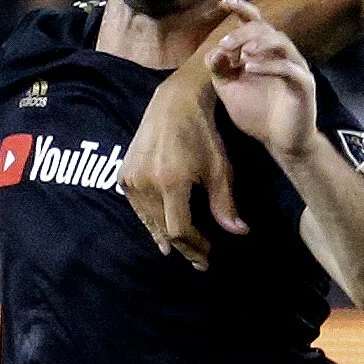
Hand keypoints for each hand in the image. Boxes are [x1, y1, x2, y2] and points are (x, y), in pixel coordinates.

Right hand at [122, 38, 244, 270]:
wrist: (174, 102)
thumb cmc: (203, 133)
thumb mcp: (220, 167)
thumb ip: (225, 203)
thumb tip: (239, 232)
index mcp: (171, 180)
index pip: (179, 228)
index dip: (195, 246)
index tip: (209, 255)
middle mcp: (146, 181)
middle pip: (163, 229)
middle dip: (184, 247)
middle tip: (200, 261)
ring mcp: (131, 178)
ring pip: (149, 221)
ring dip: (166, 238)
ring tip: (183, 251)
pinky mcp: (124, 174)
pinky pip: (138, 208)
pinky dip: (151, 222)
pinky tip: (161, 235)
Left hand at [207, 0, 316, 161]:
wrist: (281, 142)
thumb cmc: (257, 113)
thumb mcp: (230, 91)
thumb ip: (220, 71)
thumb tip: (211, 52)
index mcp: (264, 52)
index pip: (255, 22)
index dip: (241, 9)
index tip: (223, 1)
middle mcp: (281, 54)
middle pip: (265, 29)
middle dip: (243, 33)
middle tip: (224, 44)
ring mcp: (295, 67)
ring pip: (281, 42)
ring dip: (259, 43)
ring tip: (242, 53)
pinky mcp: (304, 85)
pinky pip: (289, 69)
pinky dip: (269, 66)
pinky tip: (250, 69)